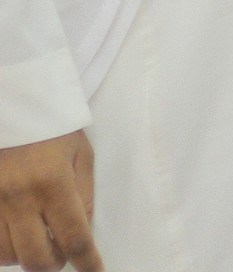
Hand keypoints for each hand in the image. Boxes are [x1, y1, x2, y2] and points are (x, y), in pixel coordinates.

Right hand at [0, 131, 101, 271]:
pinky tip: (14, 233)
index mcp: (52, 182)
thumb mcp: (80, 153)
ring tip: (36, 236)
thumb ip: (84, 193)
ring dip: (24, 255)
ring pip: (5, 256)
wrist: (11, 105)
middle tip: (60, 251)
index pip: (74, 238)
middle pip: (35, 258)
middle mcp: (17, 197)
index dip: (87, 262)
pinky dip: (1, 247)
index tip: (95, 271)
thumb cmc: (50, 127)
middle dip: (52, 263)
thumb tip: (82, 229)